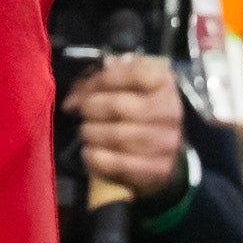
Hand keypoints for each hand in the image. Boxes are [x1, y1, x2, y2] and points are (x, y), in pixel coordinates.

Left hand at [63, 55, 189, 199]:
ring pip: (115, 136)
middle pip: (118, 106)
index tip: (89, 90)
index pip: (134, 73)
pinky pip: (116, 163)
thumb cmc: (134, 108)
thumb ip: (94, 85)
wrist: (161, 148)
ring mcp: (167, 141)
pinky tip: (91, 152)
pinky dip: (94, 157)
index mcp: (163, 81)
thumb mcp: (120, 85)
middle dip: (91, 109)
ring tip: (88, 132)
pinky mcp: (158, 168)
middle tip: (84, 113)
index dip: (103, 80)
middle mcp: (170, 110)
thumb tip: (71, 103)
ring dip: (91, 134)